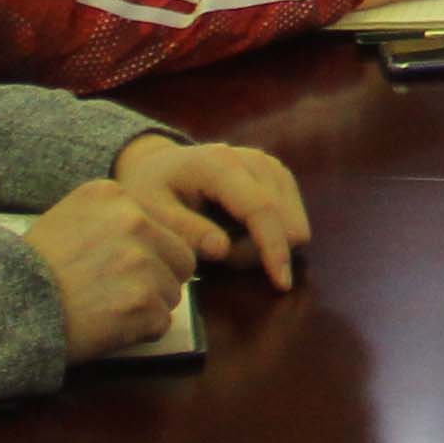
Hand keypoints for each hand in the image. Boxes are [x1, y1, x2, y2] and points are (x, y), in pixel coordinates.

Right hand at [20, 180, 197, 359]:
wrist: (5, 310)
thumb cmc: (31, 271)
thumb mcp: (66, 221)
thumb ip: (110, 220)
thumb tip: (153, 238)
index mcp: (114, 194)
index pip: (159, 226)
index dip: (144, 252)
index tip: (113, 267)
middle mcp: (134, 220)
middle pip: (180, 257)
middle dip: (158, 278)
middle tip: (119, 294)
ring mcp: (141, 262)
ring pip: (171, 292)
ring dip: (147, 307)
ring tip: (105, 309)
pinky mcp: (144, 302)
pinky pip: (161, 322)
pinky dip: (139, 332)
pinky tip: (106, 327)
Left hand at [115, 134, 309, 291]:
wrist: (157, 165)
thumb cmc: (150, 191)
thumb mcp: (153, 212)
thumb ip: (187, 231)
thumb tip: (223, 249)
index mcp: (220, 165)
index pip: (260, 208)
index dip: (274, 247)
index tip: (281, 283)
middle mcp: (253, 159)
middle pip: (283, 218)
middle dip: (260, 251)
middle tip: (219, 259)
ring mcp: (269, 165)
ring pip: (293, 220)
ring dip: (265, 244)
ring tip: (226, 246)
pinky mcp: (277, 174)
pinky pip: (291, 216)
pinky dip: (271, 234)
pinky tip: (241, 236)